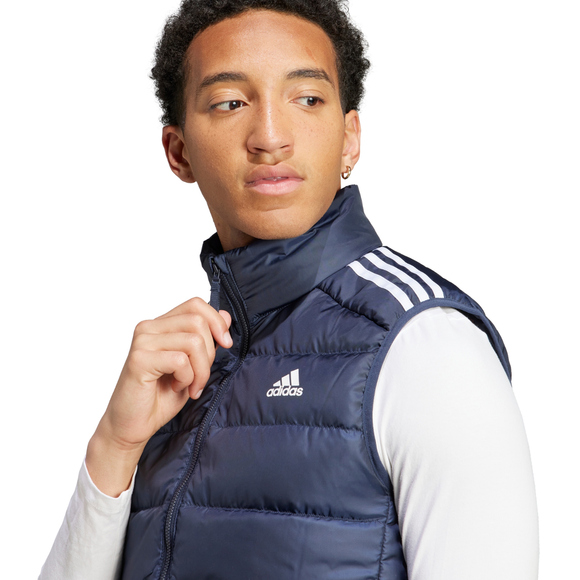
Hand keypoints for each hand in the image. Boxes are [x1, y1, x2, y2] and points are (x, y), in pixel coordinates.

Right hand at [86, 297, 231, 495]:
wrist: (132, 426)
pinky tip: (175, 387)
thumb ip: (206, 340)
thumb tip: (226, 315)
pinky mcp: (139, 359)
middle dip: (210, 353)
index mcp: (161, 325)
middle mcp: (149, 328)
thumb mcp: (193, 365)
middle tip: (199, 377)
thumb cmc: (160, 396)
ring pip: (193, 341)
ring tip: (190, 385)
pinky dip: (187, 378)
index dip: (216, 321)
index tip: (226, 344)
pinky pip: (180, 360)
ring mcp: (143, 341)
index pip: (195, 305)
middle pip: (197, 322)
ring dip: (201, 370)